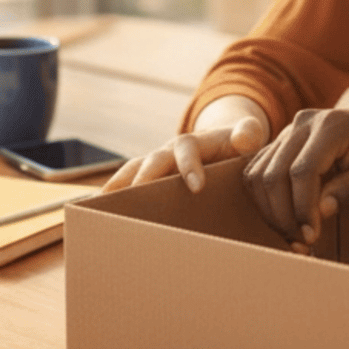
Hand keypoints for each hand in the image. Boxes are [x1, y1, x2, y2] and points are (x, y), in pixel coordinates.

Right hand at [101, 107, 268, 194]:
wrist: (225, 142)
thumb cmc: (237, 145)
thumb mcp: (247, 136)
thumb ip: (247, 134)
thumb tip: (243, 138)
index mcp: (194, 142)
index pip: (187, 150)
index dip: (190, 166)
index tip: (196, 187)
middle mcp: (168, 151)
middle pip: (152, 160)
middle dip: (143, 178)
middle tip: (135, 199)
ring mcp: (155, 164)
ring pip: (131, 171)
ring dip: (117, 186)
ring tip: (101, 206)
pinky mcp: (149, 178)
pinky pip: (127, 184)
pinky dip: (113, 195)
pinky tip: (101, 214)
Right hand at [241, 103, 348, 248]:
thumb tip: (320, 212)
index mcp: (332, 125)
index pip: (302, 171)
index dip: (302, 209)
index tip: (312, 237)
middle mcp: (303, 123)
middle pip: (273, 175)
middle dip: (283, 217)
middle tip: (303, 245)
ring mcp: (289, 131)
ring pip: (258, 176)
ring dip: (270, 212)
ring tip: (294, 238)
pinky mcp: (282, 143)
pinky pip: (257, 173)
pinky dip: (266, 202)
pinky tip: (287, 222)